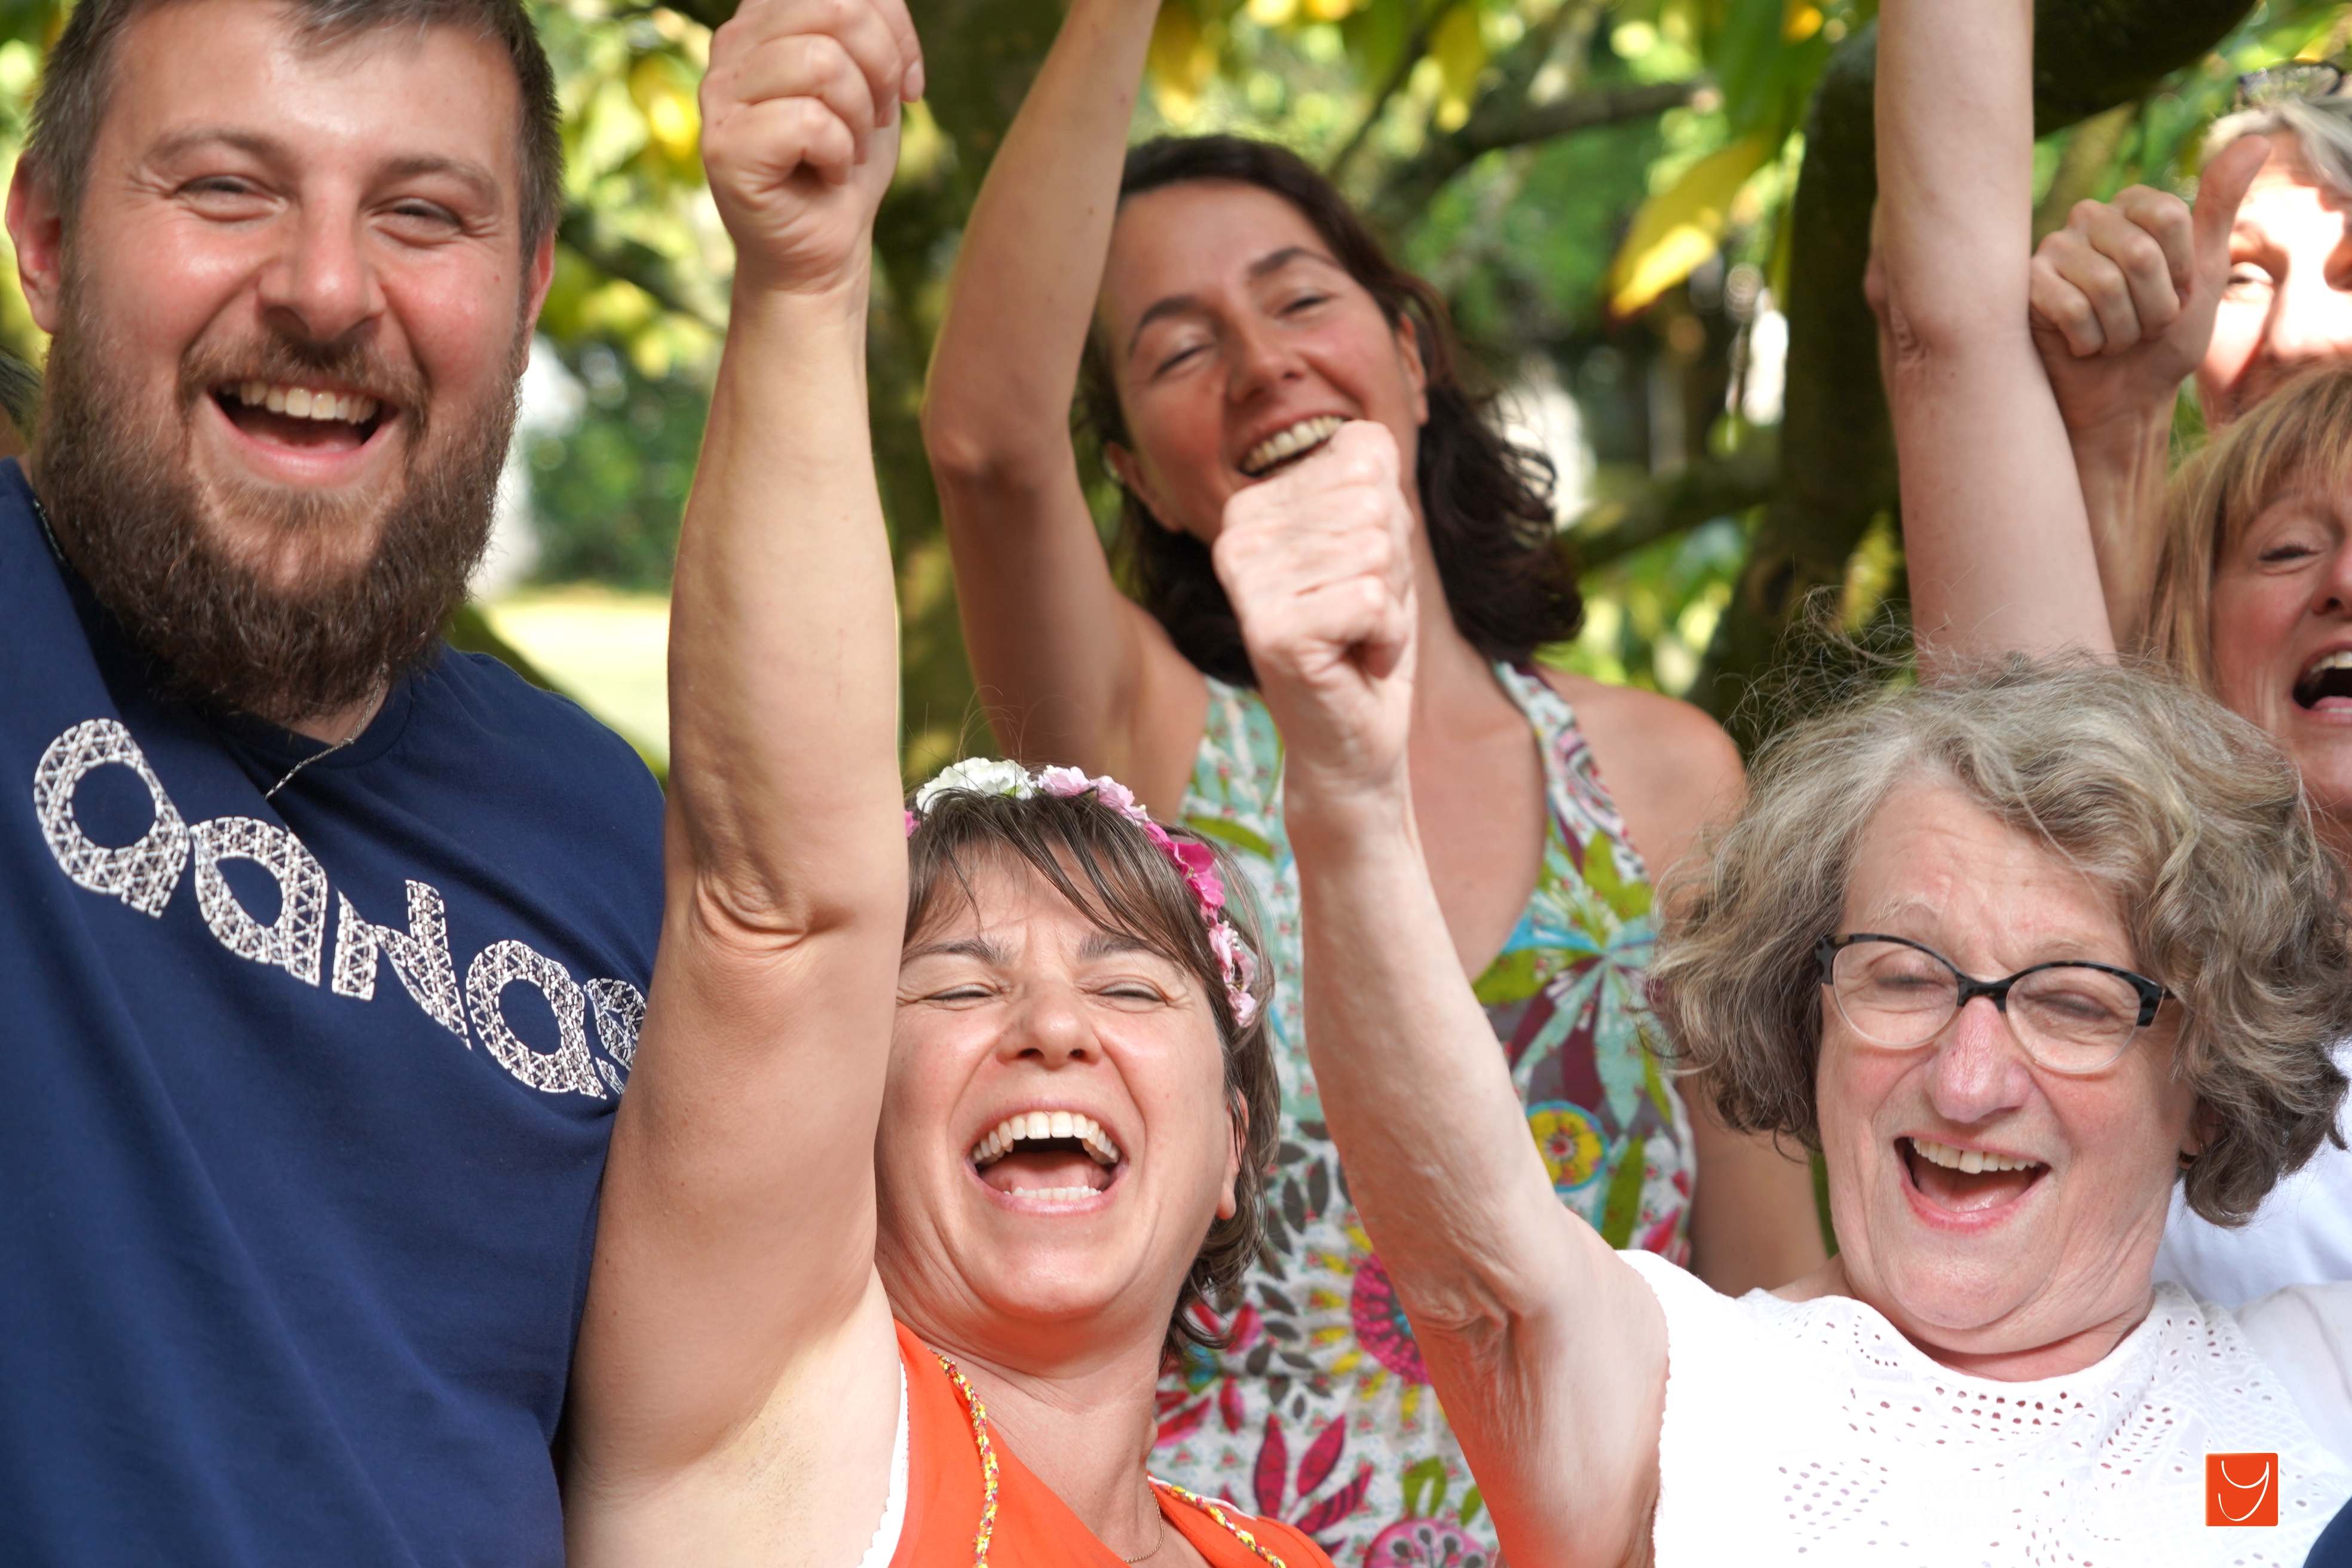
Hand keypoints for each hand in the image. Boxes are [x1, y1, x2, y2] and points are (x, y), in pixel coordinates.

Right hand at [699, 0, 922, 299]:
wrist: (824, 247)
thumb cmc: (848, 160)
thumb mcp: (874, 77)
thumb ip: (870, 22)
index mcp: (767, 15)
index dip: (894, 27)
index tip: (905, 83)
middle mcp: (733, 41)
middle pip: (837, 9)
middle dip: (881, 71)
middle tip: (872, 120)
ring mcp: (720, 93)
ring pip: (824, 64)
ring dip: (859, 119)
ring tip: (846, 149)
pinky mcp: (724, 146)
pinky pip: (809, 122)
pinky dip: (839, 155)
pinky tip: (827, 173)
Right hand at [1214, 422, 1416, 807]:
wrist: (1351, 736)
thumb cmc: (1364, 637)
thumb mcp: (1376, 542)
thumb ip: (1372, 481)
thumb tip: (1372, 443)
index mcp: (1254, 505)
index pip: (1365, 454)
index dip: (1391, 519)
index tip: (1358, 572)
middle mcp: (1237, 536)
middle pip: (1374, 502)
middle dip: (1392, 565)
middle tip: (1360, 612)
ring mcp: (1249, 584)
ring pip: (1377, 550)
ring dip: (1390, 604)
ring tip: (1355, 636)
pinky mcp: (1273, 631)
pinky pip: (1374, 601)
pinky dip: (1388, 638)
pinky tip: (1357, 659)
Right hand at [2027, 135, 2267, 433]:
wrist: (2120, 400)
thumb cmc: (2162, 340)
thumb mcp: (2204, 274)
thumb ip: (2219, 208)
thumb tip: (2258, 141)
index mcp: (2131, 207)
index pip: (2167, 216)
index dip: (2180, 272)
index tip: (2174, 295)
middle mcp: (2087, 219)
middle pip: (2139, 254)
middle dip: (2153, 308)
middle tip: (2142, 327)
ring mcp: (2051, 251)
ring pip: (2105, 285)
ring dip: (2122, 331)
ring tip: (2113, 341)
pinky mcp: (2023, 288)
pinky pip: (2070, 309)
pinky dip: (2089, 342)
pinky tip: (2081, 348)